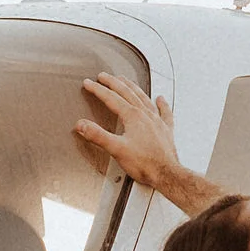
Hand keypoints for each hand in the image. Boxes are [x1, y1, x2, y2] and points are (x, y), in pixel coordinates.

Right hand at [75, 75, 204, 205]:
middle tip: (103, 76)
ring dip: (133, 87)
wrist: (167, 174)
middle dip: (113, 83)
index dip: (98, 90)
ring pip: (144, 98)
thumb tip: (82, 125)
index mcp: (133, 117)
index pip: (111, 98)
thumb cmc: (145, 164)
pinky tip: (160, 99)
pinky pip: (164, 112)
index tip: (89, 83)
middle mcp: (146, 115)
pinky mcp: (166, 130)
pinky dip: (162, 104)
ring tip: (125, 80)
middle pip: (127, 93)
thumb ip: (98, 135)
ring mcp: (157, 121)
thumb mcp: (116, 149)